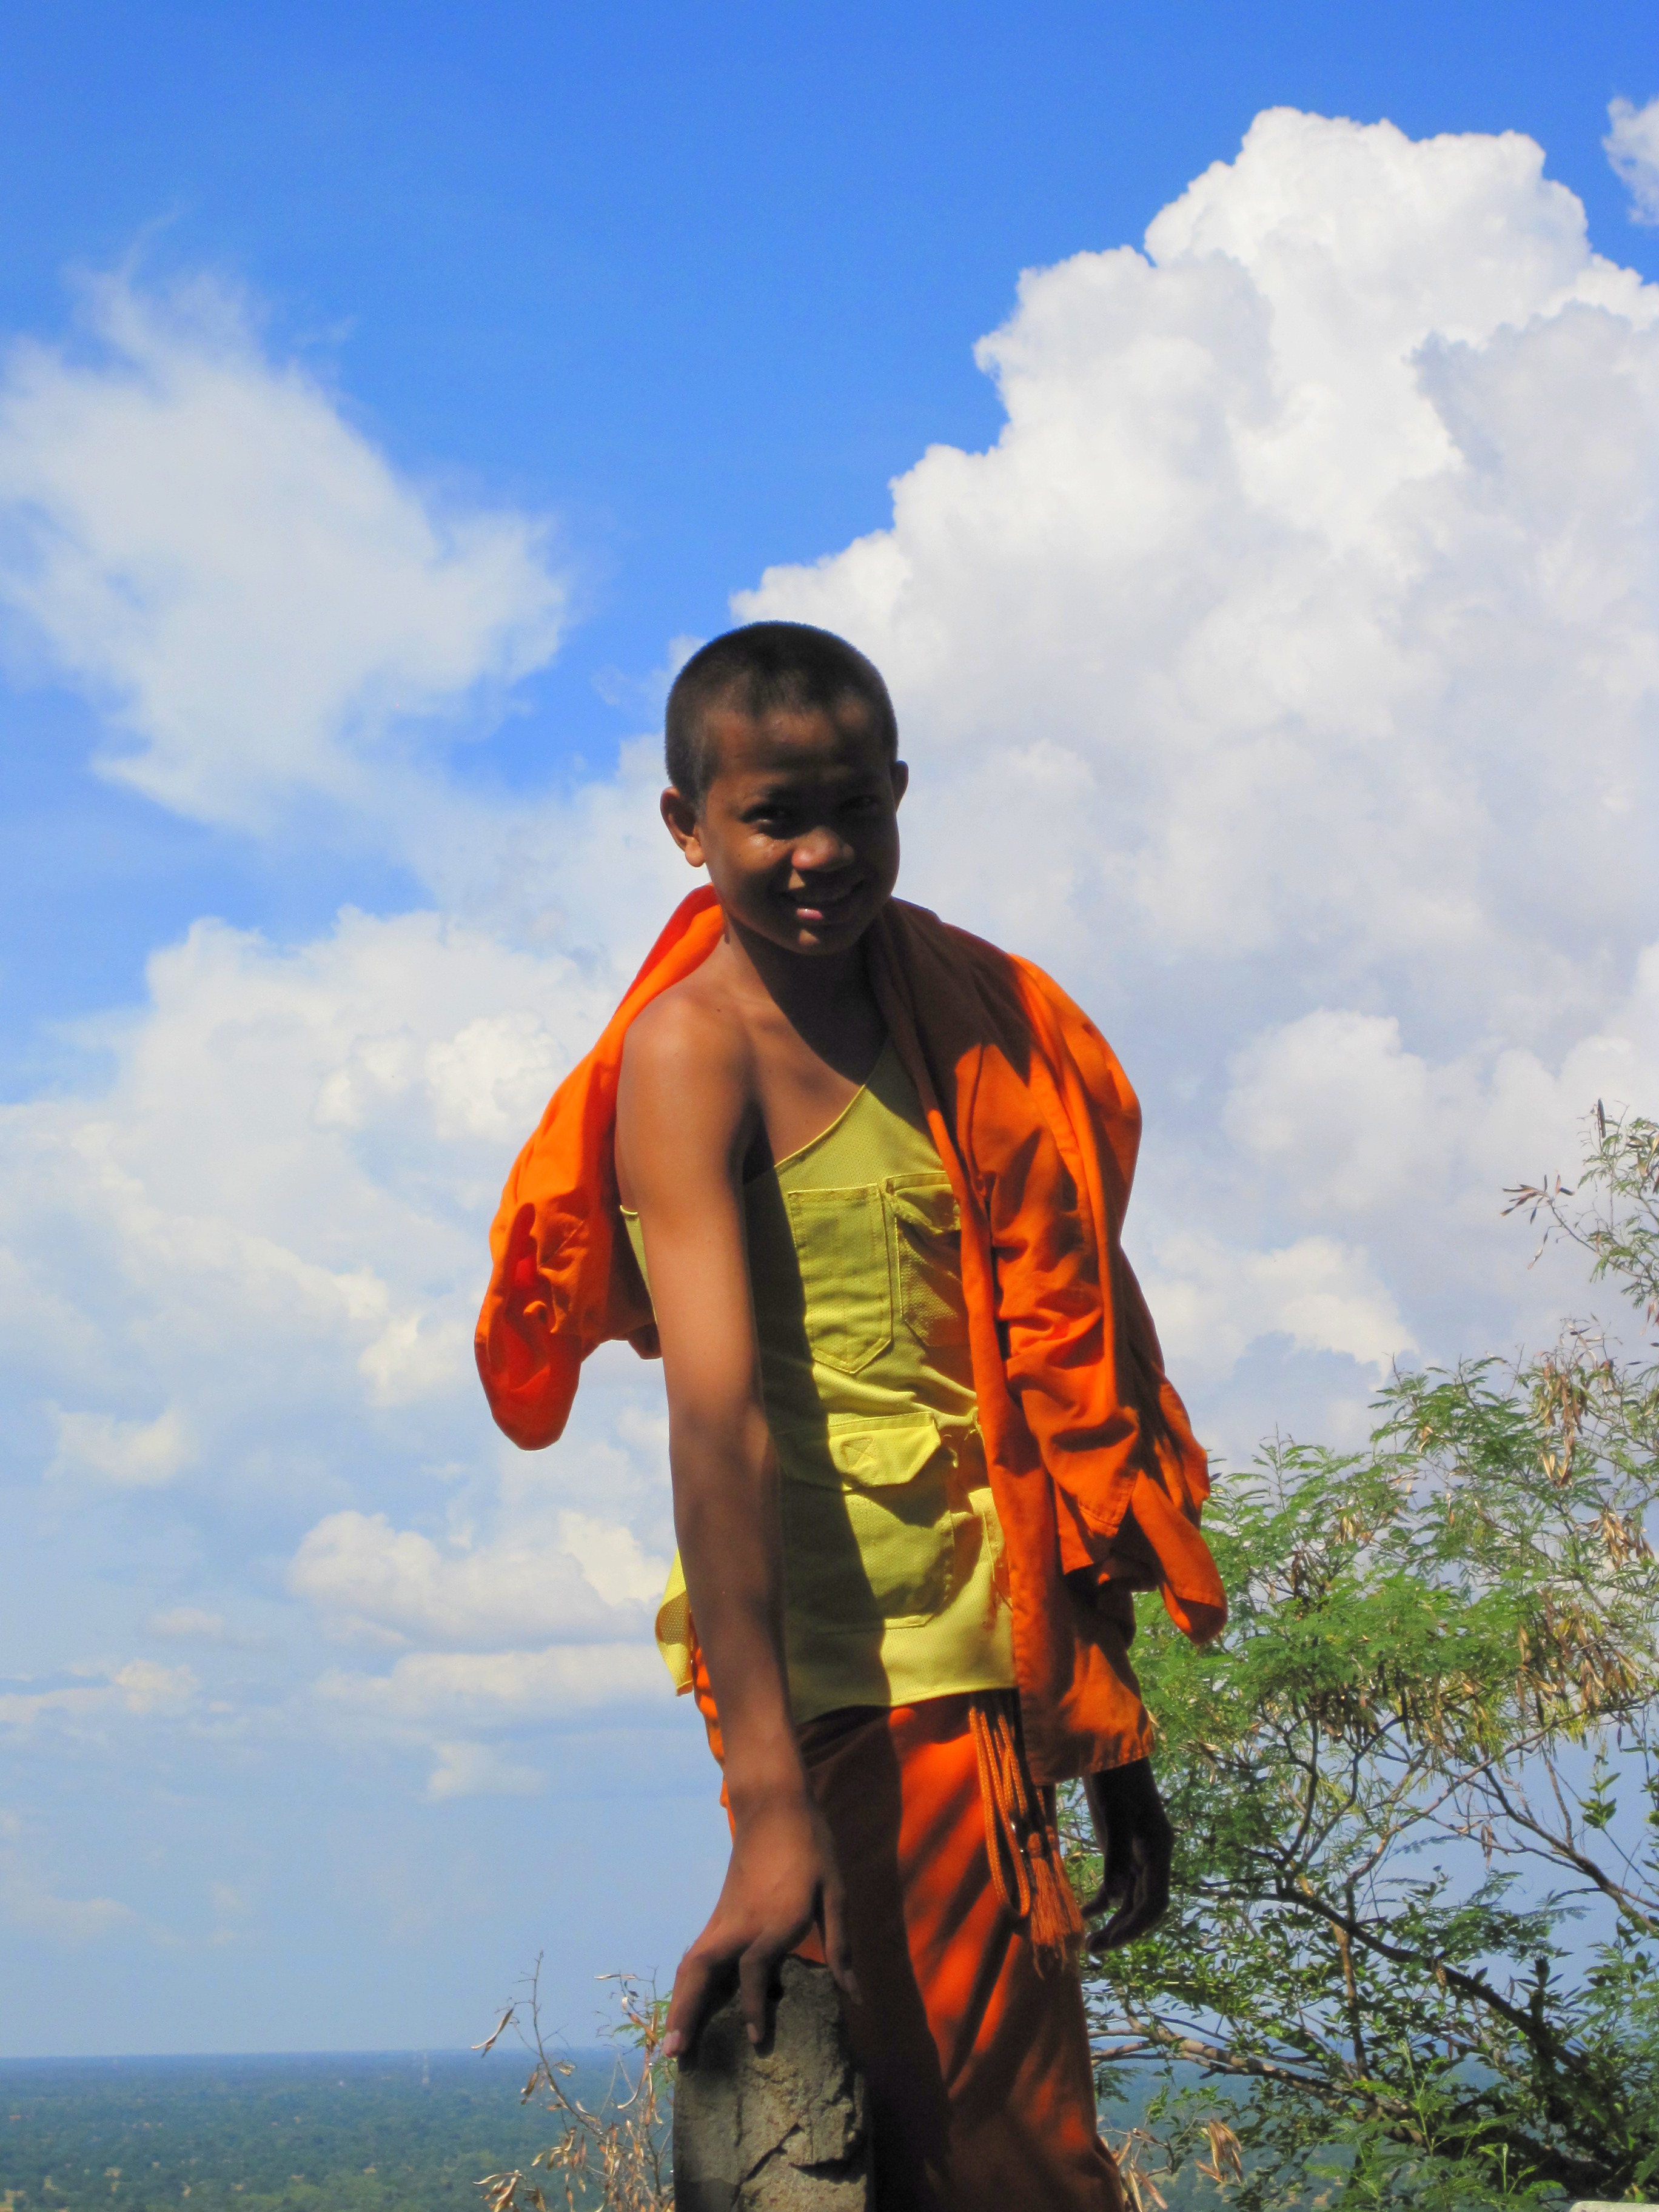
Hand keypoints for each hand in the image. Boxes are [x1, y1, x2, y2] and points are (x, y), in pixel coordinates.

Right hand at [663, 1786, 858, 2058]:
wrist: (774, 1806)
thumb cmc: (811, 1847)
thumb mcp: (835, 1893)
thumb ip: (840, 1946)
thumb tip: (854, 1996)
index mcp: (774, 1919)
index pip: (754, 1971)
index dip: (754, 2009)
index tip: (755, 2042)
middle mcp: (741, 1923)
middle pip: (702, 1971)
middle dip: (686, 2012)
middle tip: (673, 2054)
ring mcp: (724, 1917)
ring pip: (692, 1963)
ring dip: (678, 2001)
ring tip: (670, 2041)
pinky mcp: (719, 1913)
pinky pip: (697, 1953)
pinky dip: (687, 1982)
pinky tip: (685, 2003)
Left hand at [1081, 1757, 1173, 1952]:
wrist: (1108, 1748)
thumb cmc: (1115, 1777)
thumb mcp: (1115, 1815)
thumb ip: (1115, 1856)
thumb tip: (1113, 1901)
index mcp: (1159, 1849)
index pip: (1156, 1901)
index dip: (1138, 1926)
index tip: (1114, 1941)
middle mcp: (1152, 1857)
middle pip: (1142, 1906)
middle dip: (1122, 1930)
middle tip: (1095, 1949)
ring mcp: (1136, 1854)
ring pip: (1129, 1899)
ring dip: (1113, 1921)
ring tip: (1089, 1942)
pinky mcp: (1119, 1848)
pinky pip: (1116, 1883)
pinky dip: (1102, 1901)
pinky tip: (1084, 1913)